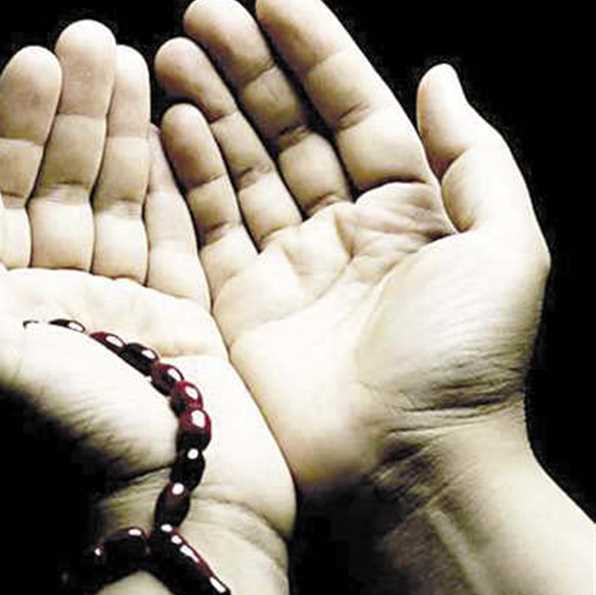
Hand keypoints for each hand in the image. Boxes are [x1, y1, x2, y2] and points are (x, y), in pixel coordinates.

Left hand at [0, 20, 294, 543]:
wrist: (180, 504)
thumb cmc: (82, 441)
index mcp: (9, 305)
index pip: (5, 196)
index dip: (15, 127)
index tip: (35, 60)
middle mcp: (61, 298)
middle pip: (62, 184)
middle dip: (73, 111)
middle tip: (89, 37)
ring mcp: (124, 303)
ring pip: (118, 197)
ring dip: (122, 129)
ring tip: (129, 58)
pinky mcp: (181, 311)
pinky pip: (174, 229)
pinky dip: (172, 177)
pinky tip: (171, 123)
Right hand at [154, 0, 549, 494]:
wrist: (406, 468)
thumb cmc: (466, 362)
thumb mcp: (506, 247)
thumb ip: (473, 155)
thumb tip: (439, 73)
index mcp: (408, 207)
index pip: (352, 107)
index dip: (314, 49)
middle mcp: (342, 228)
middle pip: (286, 128)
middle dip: (246, 66)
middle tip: (201, 10)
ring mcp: (285, 265)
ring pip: (239, 167)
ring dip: (207, 107)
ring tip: (170, 50)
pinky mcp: (239, 303)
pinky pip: (207, 225)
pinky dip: (186, 174)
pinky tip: (168, 123)